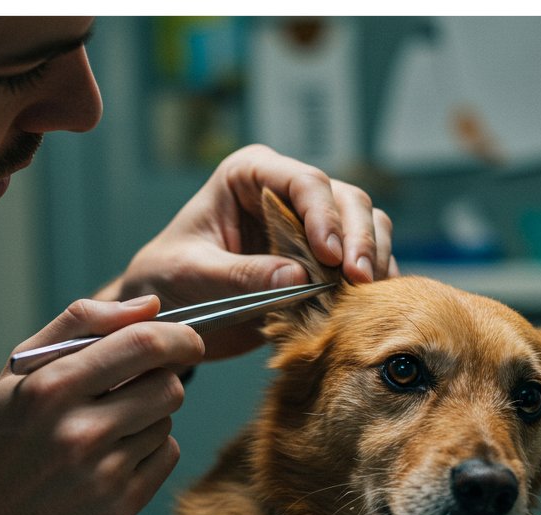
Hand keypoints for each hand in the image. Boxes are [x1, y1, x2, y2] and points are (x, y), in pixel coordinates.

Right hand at [0, 295, 203, 514]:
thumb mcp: (19, 369)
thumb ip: (82, 323)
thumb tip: (150, 305)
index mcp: (52, 388)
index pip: (144, 344)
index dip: (179, 336)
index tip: (186, 338)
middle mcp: (80, 432)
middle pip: (169, 385)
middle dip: (161, 377)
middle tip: (133, 385)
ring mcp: (102, 474)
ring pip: (167, 421)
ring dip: (148, 416)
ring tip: (105, 427)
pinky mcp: (120, 507)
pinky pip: (167, 456)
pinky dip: (149, 449)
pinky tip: (111, 456)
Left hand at [105, 144, 397, 359]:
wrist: (167, 314)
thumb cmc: (167, 279)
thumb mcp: (193, 273)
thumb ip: (241, 274)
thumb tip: (298, 276)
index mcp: (250, 174)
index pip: (304, 181)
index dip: (325, 216)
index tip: (331, 257)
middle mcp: (286, 192)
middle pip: (346, 200)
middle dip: (359, 238)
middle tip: (359, 279)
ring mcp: (309, 225)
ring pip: (366, 226)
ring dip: (373, 258)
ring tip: (367, 294)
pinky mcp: (321, 261)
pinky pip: (361, 262)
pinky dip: (372, 281)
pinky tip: (371, 305)